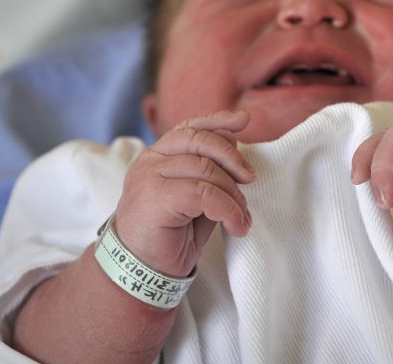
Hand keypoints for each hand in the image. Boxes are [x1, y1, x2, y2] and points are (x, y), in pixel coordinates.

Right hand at [113, 110, 255, 277]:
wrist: (142, 271)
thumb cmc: (171, 236)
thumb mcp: (198, 199)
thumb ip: (212, 174)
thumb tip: (237, 146)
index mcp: (159, 156)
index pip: (191, 128)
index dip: (219, 121)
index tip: (245, 120)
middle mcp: (150, 160)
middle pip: (200, 140)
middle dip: (232, 158)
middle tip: (250, 180)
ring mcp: (149, 176)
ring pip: (206, 169)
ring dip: (234, 195)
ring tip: (242, 218)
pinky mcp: (155, 196)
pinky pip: (204, 193)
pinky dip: (228, 210)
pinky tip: (236, 226)